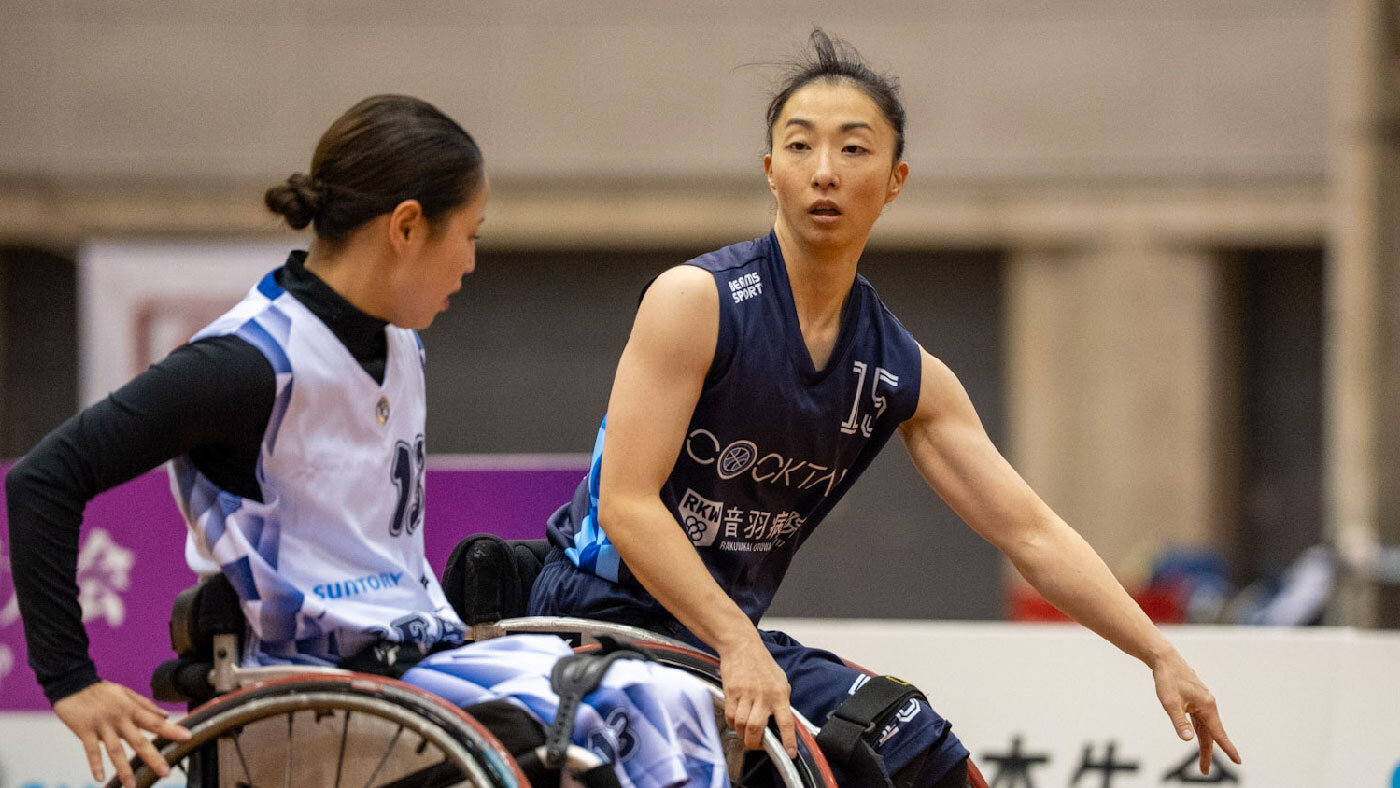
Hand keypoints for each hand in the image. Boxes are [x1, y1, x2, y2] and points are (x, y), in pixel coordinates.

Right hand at [53, 681, 191, 787]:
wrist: (72, 683)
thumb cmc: (100, 690)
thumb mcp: (125, 692)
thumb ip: (145, 705)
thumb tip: (165, 715)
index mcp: (131, 709)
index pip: (155, 721)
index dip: (172, 729)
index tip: (187, 737)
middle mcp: (119, 719)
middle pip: (139, 741)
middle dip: (153, 758)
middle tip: (165, 772)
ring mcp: (102, 726)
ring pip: (115, 750)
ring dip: (124, 769)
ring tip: (131, 785)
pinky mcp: (84, 731)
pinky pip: (91, 750)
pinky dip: (95, 764)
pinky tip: (100, 778)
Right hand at [717, 633, 796, 757]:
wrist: (742, 646)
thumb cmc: (762, 662)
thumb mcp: (780, 678)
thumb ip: (782, 697)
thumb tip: (785, 716)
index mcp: (779, 694)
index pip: (786, 722)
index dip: (788, 740)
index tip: (790, 754)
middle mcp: (763, 696)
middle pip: (756, 728)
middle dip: (754, 743)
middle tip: (755, 745)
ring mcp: (745, 694)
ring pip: (741, 724)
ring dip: (742, 733)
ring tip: (744, 733)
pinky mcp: (731, 692)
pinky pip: (729, 716)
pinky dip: (732, 724)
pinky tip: (735, 722)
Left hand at [1151, 651, 1240, 774]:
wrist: (1164, 659)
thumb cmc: (1167, 679)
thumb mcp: (1170, 702)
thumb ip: (1179, 721)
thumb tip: (1188, 739)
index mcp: (1206, 705)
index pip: (1218, 732)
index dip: (1227, 747)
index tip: (1237, 761)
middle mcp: (1208, 705)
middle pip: (1211, 734)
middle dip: (1208, 753)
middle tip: (1205, 771)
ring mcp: (1203, 703)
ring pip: (1205, 729)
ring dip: (1204, 745)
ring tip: (1202, 764)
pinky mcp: (1196, 701)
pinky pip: (1200, 721)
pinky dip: (1200, 733)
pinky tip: (1196, 740)